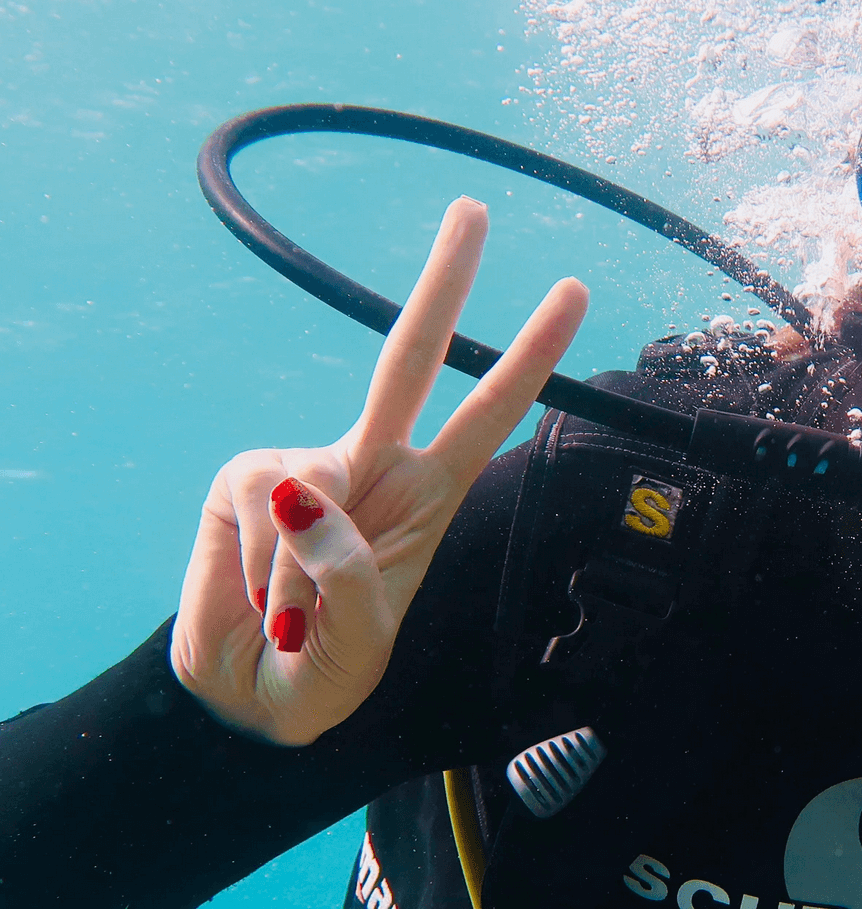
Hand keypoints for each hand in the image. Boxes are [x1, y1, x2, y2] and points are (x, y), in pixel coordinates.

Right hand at [169, 198, 587, 745]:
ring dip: (300, 571)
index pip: (489, 413)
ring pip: (314, 477)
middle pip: (414, 357)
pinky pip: (259, 501)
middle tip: (475, 208)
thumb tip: (305, 490)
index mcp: (430, 496)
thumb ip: (343, 568)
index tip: (571, 292)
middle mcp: (375, 465)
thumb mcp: (361, 637)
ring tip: (291, 618)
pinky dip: (259, 564)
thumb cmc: (325, 669)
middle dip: (445, 283)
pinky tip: (257, 597)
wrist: (251, 700)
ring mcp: (306, 467)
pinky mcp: (243, 479)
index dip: (530, 356)